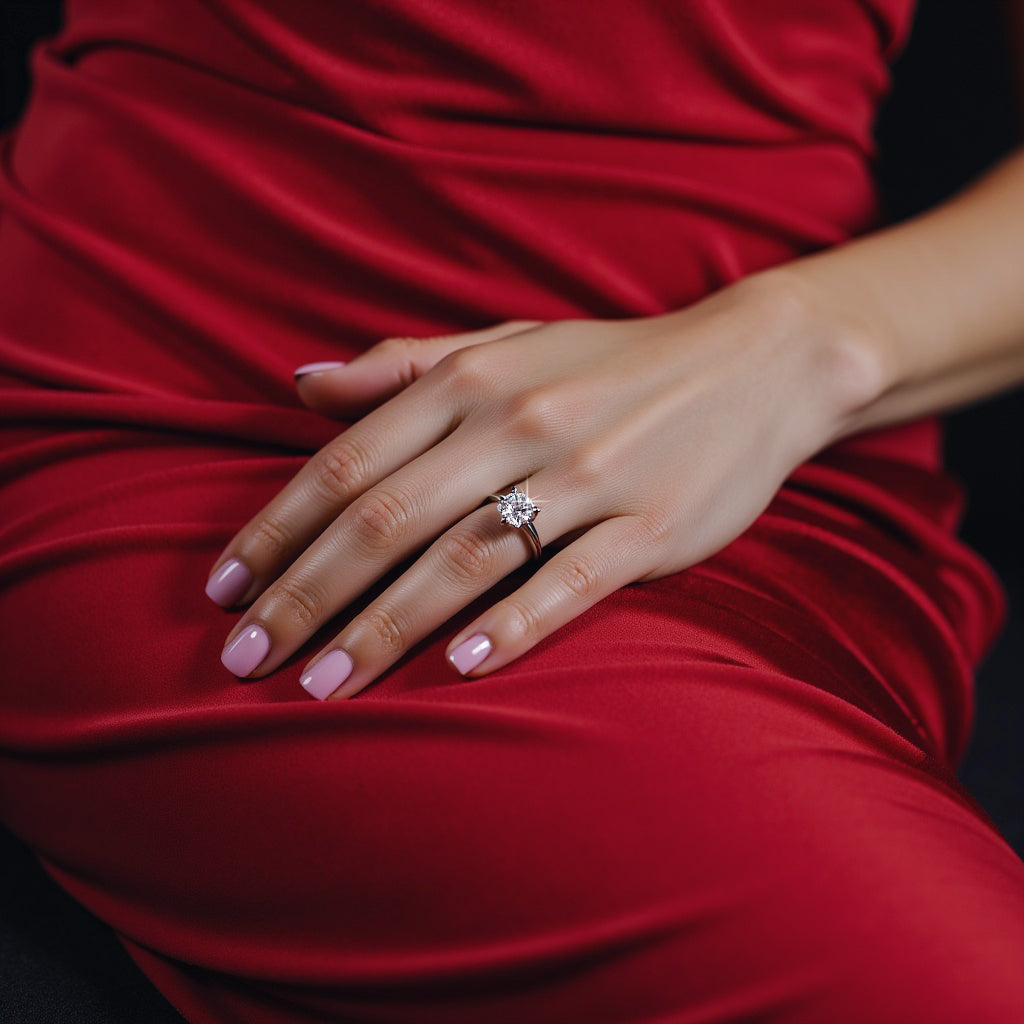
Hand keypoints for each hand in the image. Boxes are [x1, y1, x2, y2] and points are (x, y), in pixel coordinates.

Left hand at [206, 270, 876, 698]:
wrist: (752, 364)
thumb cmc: (609, 363)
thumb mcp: (504, 342)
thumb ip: (399, 365)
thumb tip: (298, 386)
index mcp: (471, 379)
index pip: (347, 462)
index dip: (276, 529)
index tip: (223, 591)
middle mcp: (518, 423)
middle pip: (386, 520)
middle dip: (306, 595)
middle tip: (245, 660)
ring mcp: (587, 475)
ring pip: (463, 559)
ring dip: (385, 627)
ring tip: (323, 686)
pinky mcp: (650, 524)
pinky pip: (569, 580)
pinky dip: (511, 625)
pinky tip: (459, 670)